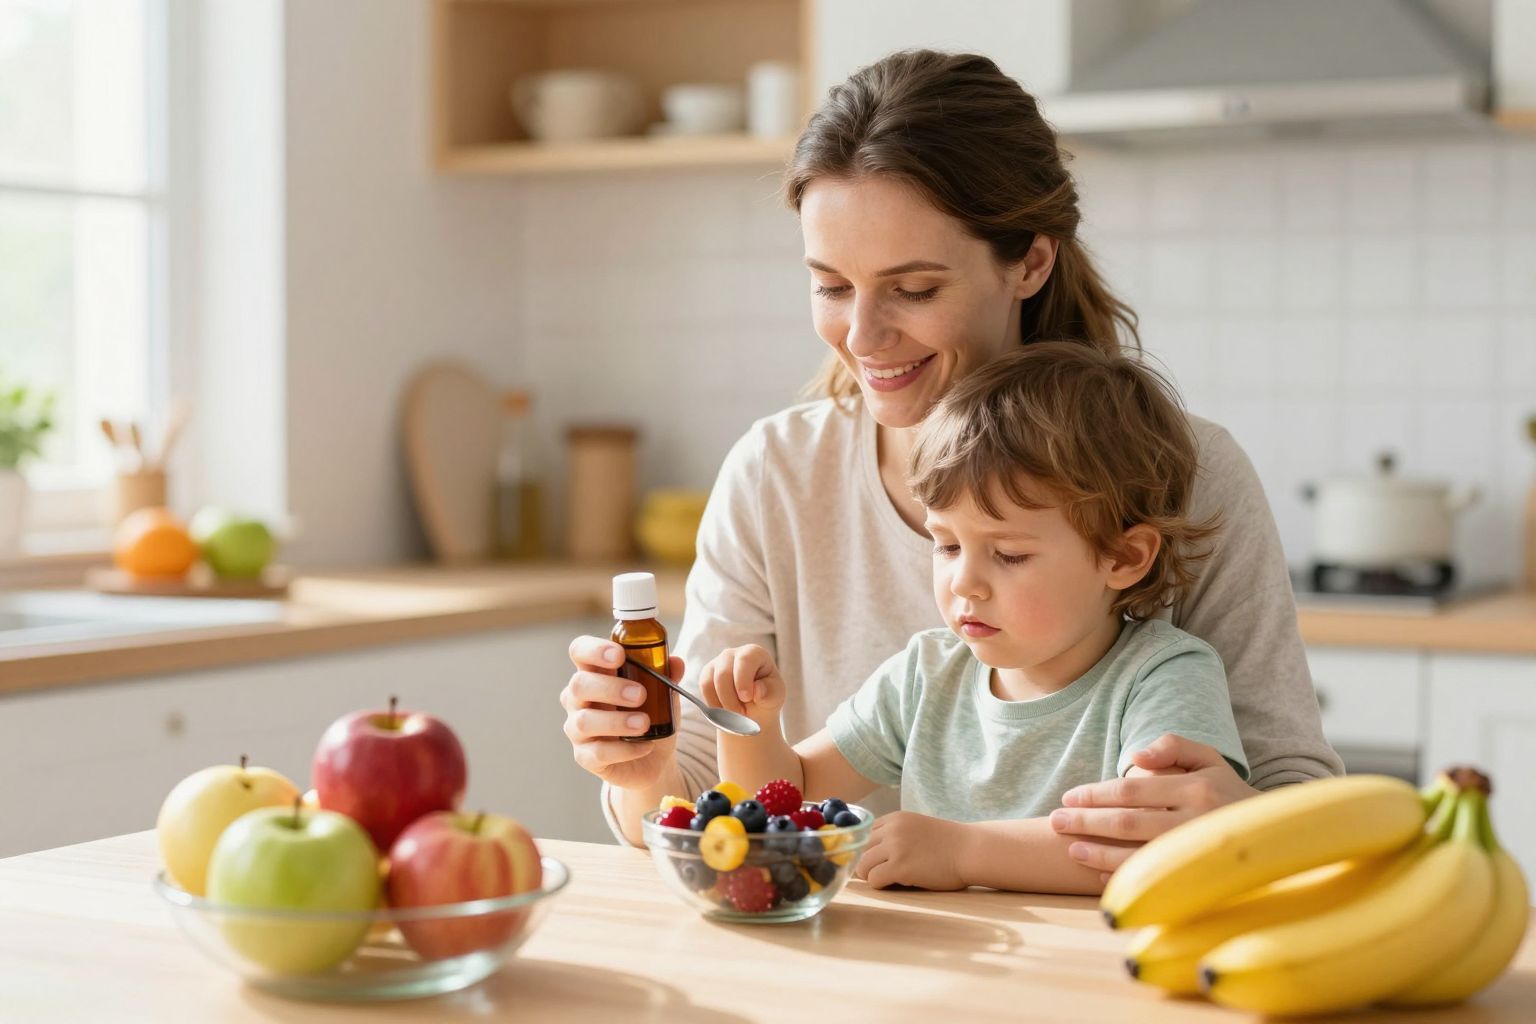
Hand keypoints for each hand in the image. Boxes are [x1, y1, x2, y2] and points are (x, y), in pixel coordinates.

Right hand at [559, 635, 683, 791]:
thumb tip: (676, 663)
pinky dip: (624, 750)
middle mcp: (578, 699)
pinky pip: (597, 753)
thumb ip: (667, 675)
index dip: (594, 649)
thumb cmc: (650, 715)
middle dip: (610, 688)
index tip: (619, 654)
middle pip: (578, 685)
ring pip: (584, 721)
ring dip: (617, 721)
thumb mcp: (662, 693)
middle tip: (640, 695)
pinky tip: (645, 747)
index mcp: (594, 674)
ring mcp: (577, 729)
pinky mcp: (585, 757)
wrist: (652, 759)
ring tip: (644, 723)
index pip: (580, 651)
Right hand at [698, 644, 785, 729]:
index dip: (743, 680)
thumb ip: (769, 692)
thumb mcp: (775, 696)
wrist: (754, 709)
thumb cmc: (766, 697)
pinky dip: (713, 704)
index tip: (746, 698)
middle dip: (730, 699)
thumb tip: (757, 690)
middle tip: (741, 713)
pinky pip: (704, 689)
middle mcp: (734, 653)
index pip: (745, 660)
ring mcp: (718, 662)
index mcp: (754, 653)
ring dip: (722, 704)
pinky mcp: (707, 674)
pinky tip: (725, 710)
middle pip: (723, 673)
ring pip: (710, 682)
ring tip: (735, 714)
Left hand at [854, 812, 967, 890]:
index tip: (876, 860)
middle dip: (866, 864)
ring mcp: (895, 847)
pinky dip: (880, 886)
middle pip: (860, 850)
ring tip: (888, 880)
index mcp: (895, 818)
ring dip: (871, 876)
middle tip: (880, 874)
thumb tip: (872, 853)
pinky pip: (874, 880)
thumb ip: (896, 834)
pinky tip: (896, 885)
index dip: (867, 850)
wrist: (970, 850)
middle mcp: (891, 829)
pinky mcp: (900, 867)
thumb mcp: (917, 827)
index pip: (864, 834)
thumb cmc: (948, 843)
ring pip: (862, 866)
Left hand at [1049, 733, 1257, 878]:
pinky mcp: (1200, 880)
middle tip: (1055, 821)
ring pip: (1137, 854)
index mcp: (1196, 787)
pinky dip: (1125, 877)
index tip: (1068, 797)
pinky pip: (1154, 880)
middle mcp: (1197, 820)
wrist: (1276, 838)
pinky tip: (1100, 874)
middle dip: (1086, 822)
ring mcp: (1198, 853)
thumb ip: (1173, 746)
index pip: (1131, 789)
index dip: (1095, 794)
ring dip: (1098, 853)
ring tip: (1071, 849)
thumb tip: (1135, 756)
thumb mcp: (1210, 758)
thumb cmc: (1230, 793)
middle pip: (1127, 821)